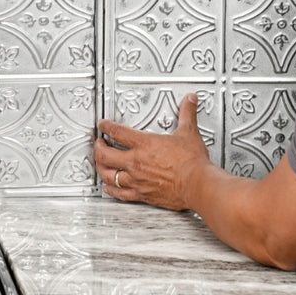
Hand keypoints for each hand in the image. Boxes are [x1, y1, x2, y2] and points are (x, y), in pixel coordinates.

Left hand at [94, 93, 213, 210]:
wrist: (197, 185)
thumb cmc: (192, 163)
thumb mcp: (189, 133)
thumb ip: (187, 114)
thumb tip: (189, 100)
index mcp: (145, 144)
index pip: (117, 131)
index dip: (106, 126)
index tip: (103, 125)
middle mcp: (136, 162)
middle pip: (105, 154)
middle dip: (98, 147)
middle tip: (98, 143)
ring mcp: (137, 179)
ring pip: (108, 175)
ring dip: (100, 168)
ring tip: (100, 163)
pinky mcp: (142, 194)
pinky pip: (120, 193)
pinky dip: (111, 189)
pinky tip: (109, 188)